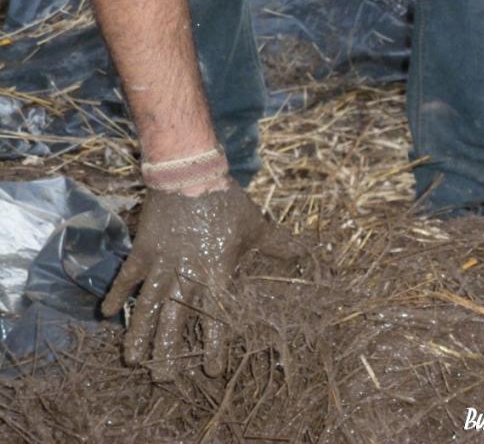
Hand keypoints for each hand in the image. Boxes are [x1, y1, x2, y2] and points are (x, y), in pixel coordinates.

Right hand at [101, 176, 303, 380]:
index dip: (215, 345)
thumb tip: (308, 255)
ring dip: (140, 333)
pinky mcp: (144, 250)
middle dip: (169, 352)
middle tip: (164, 379)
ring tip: (132, 359)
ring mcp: (162, 263)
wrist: (190, 173)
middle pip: (176, 321)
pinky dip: (118, 293)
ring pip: (149, 306)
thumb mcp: (256, 226)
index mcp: (216, 273)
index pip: (216, 317)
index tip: (212, 369)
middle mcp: (187, 274)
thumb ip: (280, 245)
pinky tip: (107, 313)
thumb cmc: (226, 202)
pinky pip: (128, 277)